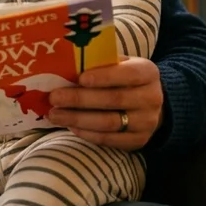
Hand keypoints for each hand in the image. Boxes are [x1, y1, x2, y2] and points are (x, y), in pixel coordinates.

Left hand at [46, 56, 163, 151]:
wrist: (149, 104)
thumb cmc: (125, 79)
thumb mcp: (120, 65)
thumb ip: (101, 63)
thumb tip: (67, 66)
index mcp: (148, 73)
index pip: (128, 74)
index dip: (104, 77)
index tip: (80, 79)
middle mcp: (151, 98)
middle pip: (114, 100)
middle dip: (80, 99)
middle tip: (54, 98)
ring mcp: (146, 122)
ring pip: (109, 123)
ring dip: (78, 119)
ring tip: (55, 115)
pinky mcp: (138, 141)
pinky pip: (109, 139)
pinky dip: (87, 133)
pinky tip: (70, 126)